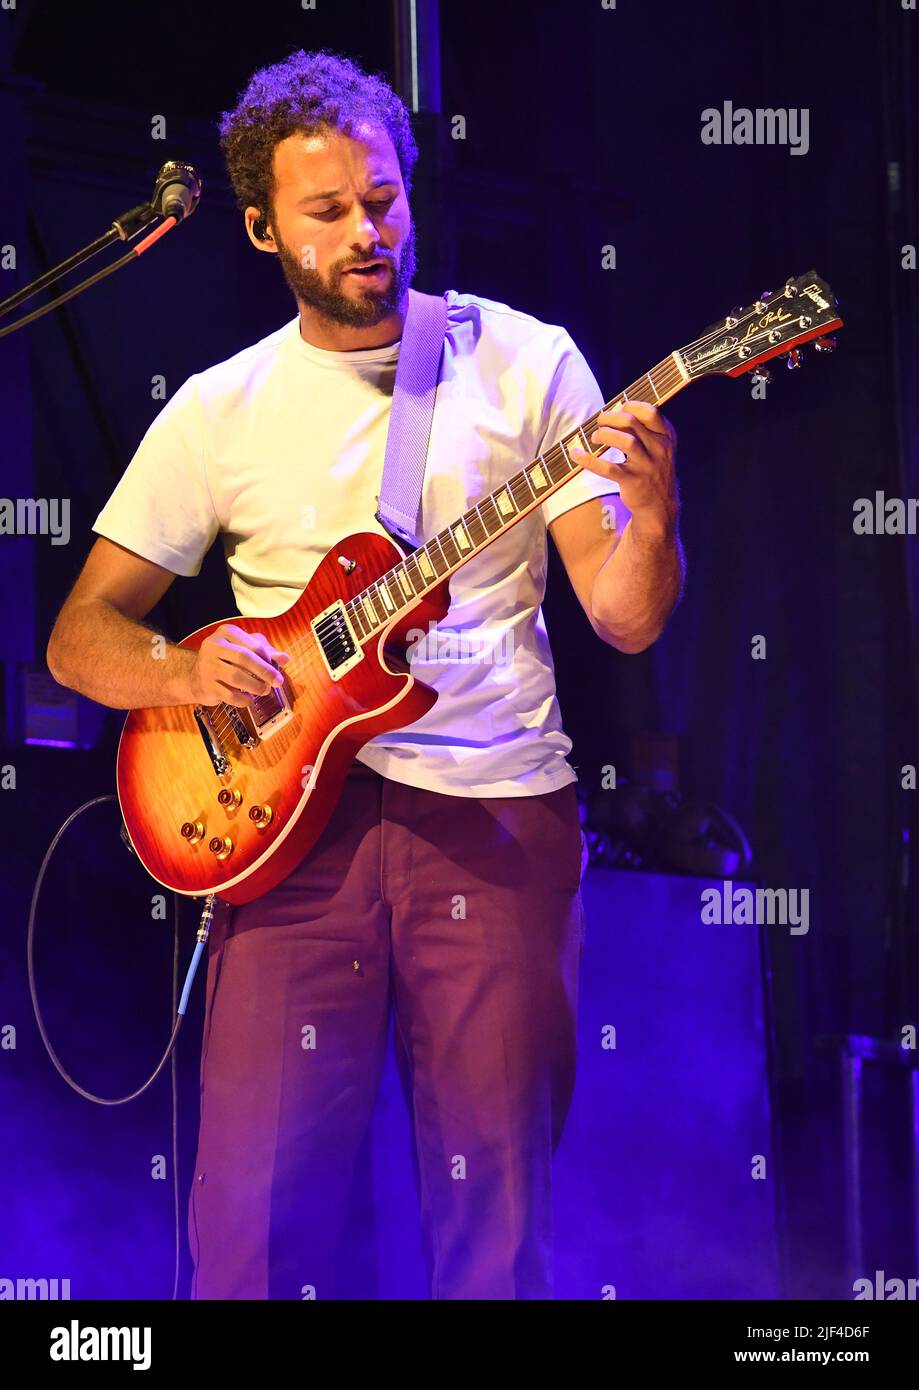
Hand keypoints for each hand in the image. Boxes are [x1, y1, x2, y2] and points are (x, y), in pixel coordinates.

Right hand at [188, 624, 290, 706]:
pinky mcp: (206, 685)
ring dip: (255, 686)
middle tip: (278, 682)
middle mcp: (214, 646)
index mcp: (226, 633)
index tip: (278, 668)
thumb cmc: (226, 660)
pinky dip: (243, 699)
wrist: (196, 677)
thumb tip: (285, 659)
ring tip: (264, 690)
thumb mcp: (245, 648)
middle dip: (265, 672)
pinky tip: (248, 699)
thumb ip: (266, 652)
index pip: (253, 644)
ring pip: (236, 677)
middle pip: (244, 658)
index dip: (268, 658)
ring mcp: (208, 666)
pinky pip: (229, 695)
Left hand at [569, 401, 678, 533]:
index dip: (629, 405)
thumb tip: (614, 410)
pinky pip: (607, 468)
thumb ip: (643, 429)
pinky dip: (588, 460)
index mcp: (666, 436)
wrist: (660, 505)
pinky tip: (576, 454)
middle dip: (609, 418)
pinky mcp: (633, 482)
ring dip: (604, 434)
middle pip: (631, 422)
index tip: (618, 409)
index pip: (650, 411)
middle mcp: (659, 449)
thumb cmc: (653, 469)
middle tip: (599, 423)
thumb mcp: (658, 447)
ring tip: (594, 437)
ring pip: (625, 441)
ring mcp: (647, 466)